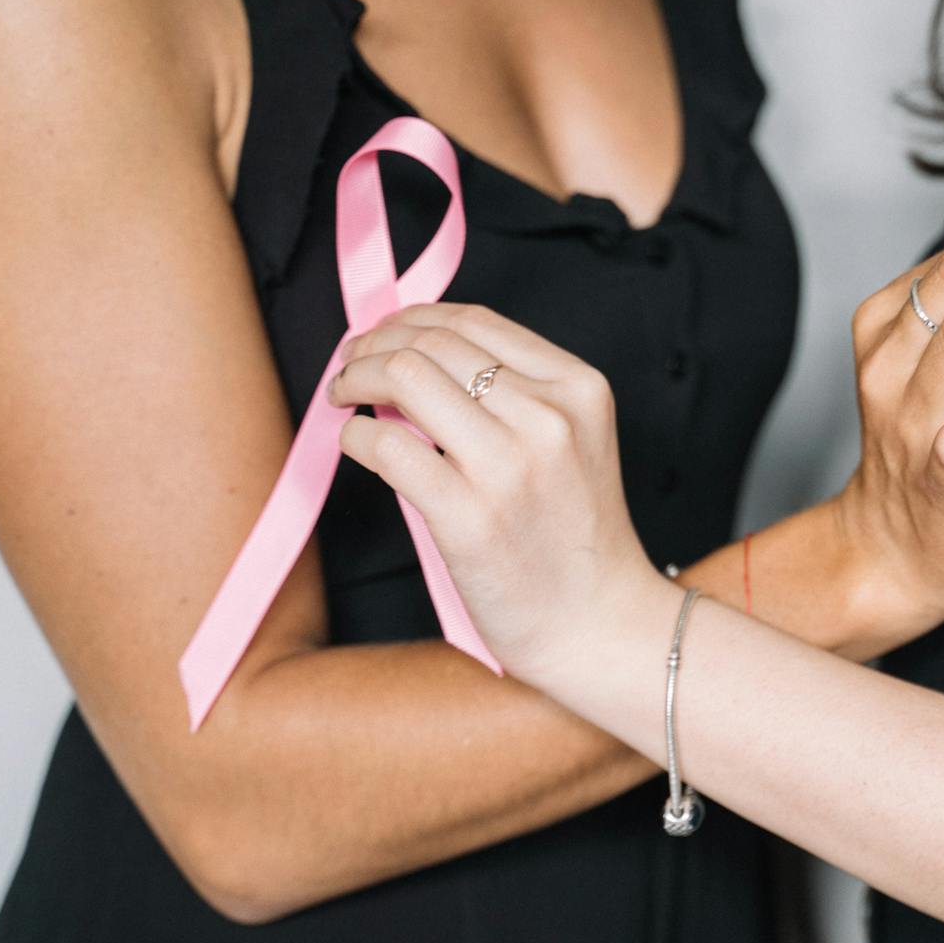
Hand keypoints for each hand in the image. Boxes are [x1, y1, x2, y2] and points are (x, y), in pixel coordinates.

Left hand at [326, 304, 667, 683]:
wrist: (599, 624)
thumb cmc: (577, 539)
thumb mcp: (574, 442)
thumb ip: (516, 395)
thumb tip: (414, 358)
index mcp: (578, 388)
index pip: (475, 322)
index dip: (412, 319)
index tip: (383, 335)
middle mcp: (548, 418)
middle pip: (433, 344)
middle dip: (373, 345)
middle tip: (349, 366)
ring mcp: (509, 466)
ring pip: (405, 378)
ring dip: (356, 378)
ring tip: (343, 397)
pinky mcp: (468, 517)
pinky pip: (386, 447)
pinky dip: (356, 437)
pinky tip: (357, 445)